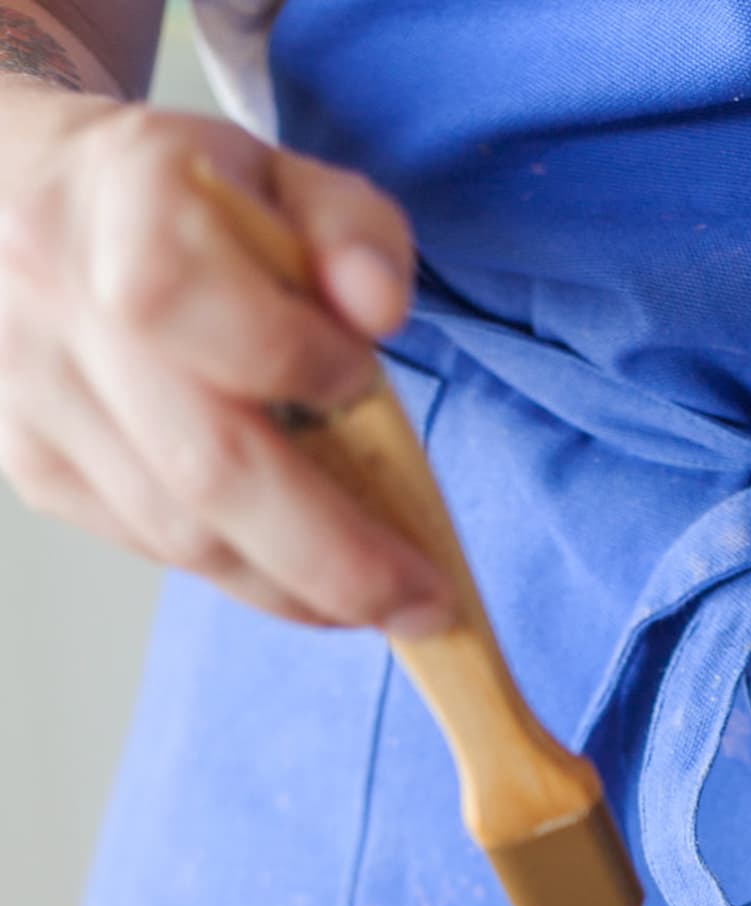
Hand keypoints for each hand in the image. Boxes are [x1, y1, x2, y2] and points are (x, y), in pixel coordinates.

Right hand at [0, 102, 451, 631]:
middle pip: (209, 468)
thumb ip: (354, 228)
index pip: (205, 309)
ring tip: (379, 598)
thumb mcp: (280, 174)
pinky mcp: (37, 469)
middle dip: (334, 556)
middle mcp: (64, 309)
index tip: (358, 379)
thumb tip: (380, 305)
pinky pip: (154, 549)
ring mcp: (38, 401)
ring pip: (183, 535)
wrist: (22, 201)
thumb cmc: (179, 199)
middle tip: (424, 601)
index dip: (295, 360)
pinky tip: (299, 573)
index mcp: (126, 207)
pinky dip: (241, 571)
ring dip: (296, 586)